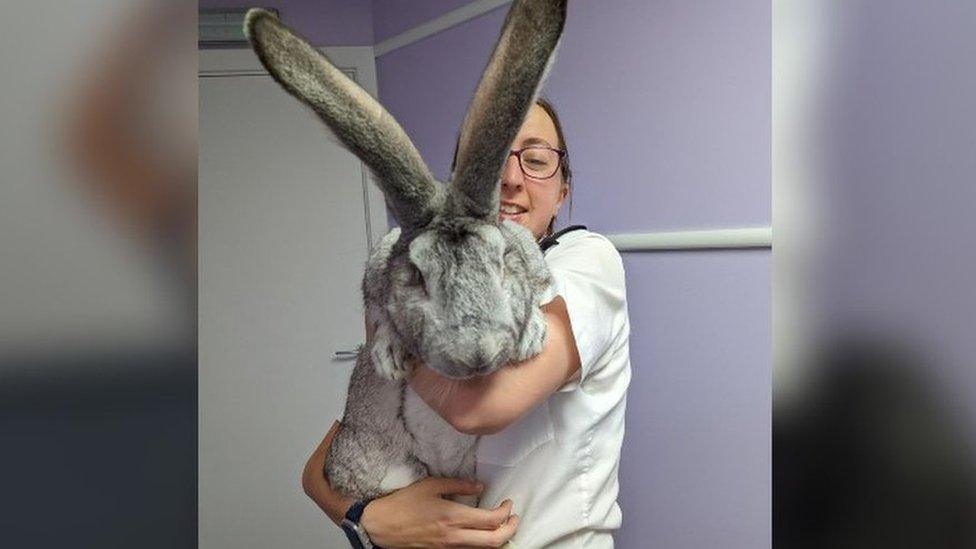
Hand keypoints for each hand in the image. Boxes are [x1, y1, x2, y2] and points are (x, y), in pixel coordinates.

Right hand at [303, 422, 518, 547]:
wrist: (380, 526)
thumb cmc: (403, 503)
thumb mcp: (430, 485)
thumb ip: (458, 485)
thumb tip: (479, 485)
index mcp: (452, 517)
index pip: (490, 520)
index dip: (505, 513)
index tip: (508, 503)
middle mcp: (453, 536)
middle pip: (493, 542)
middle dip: (510, 530)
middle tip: (514, 518)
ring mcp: (448, 548)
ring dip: (497, 539)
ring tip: (502, 526)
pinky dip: (481, 544)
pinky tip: (482, 533)